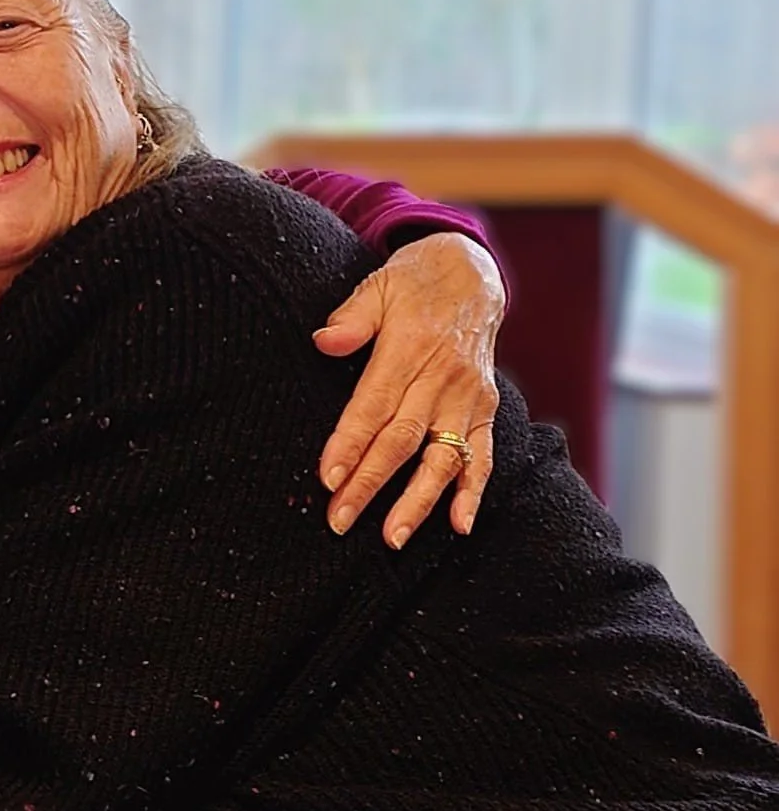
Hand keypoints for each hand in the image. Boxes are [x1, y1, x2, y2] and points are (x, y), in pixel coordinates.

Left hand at [314, 232, 502, 545]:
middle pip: (401, 441)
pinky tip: (459, 525)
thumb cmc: (412, 283)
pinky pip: (482, 455)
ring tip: (393, 537)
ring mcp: (467, 398)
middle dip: (369, 484)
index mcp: (409, 350)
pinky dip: (473, 491)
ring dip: (418, 501)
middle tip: (340, 520)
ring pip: (442, 458)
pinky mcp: (485, 409)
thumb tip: (324, 341)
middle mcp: (442, 379)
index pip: (373, 406)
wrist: (472, 273)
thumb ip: (352, 317)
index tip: (328, 477)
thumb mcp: (377, 285)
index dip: (351, 443)